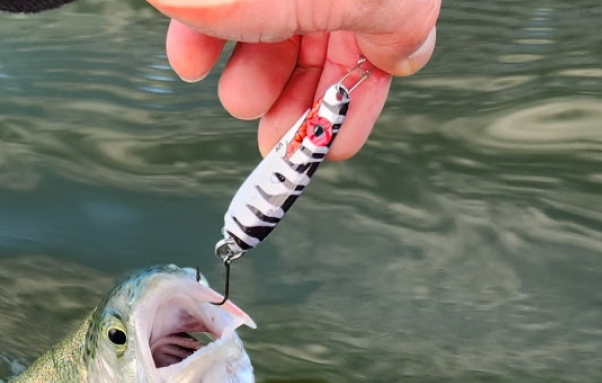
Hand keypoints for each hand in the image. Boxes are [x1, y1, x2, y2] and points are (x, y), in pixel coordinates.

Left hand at [144, 0, 438, 159]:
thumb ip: (396, 27)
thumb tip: (409, 51)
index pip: (378, 55)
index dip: (353, 107)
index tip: (325, 148)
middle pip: (318, 48)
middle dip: (292, 98)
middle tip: (270, 130)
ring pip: (265, 28)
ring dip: (249, 74)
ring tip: (235, 91)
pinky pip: (216, 1)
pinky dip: (202, 32)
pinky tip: (192, 55)